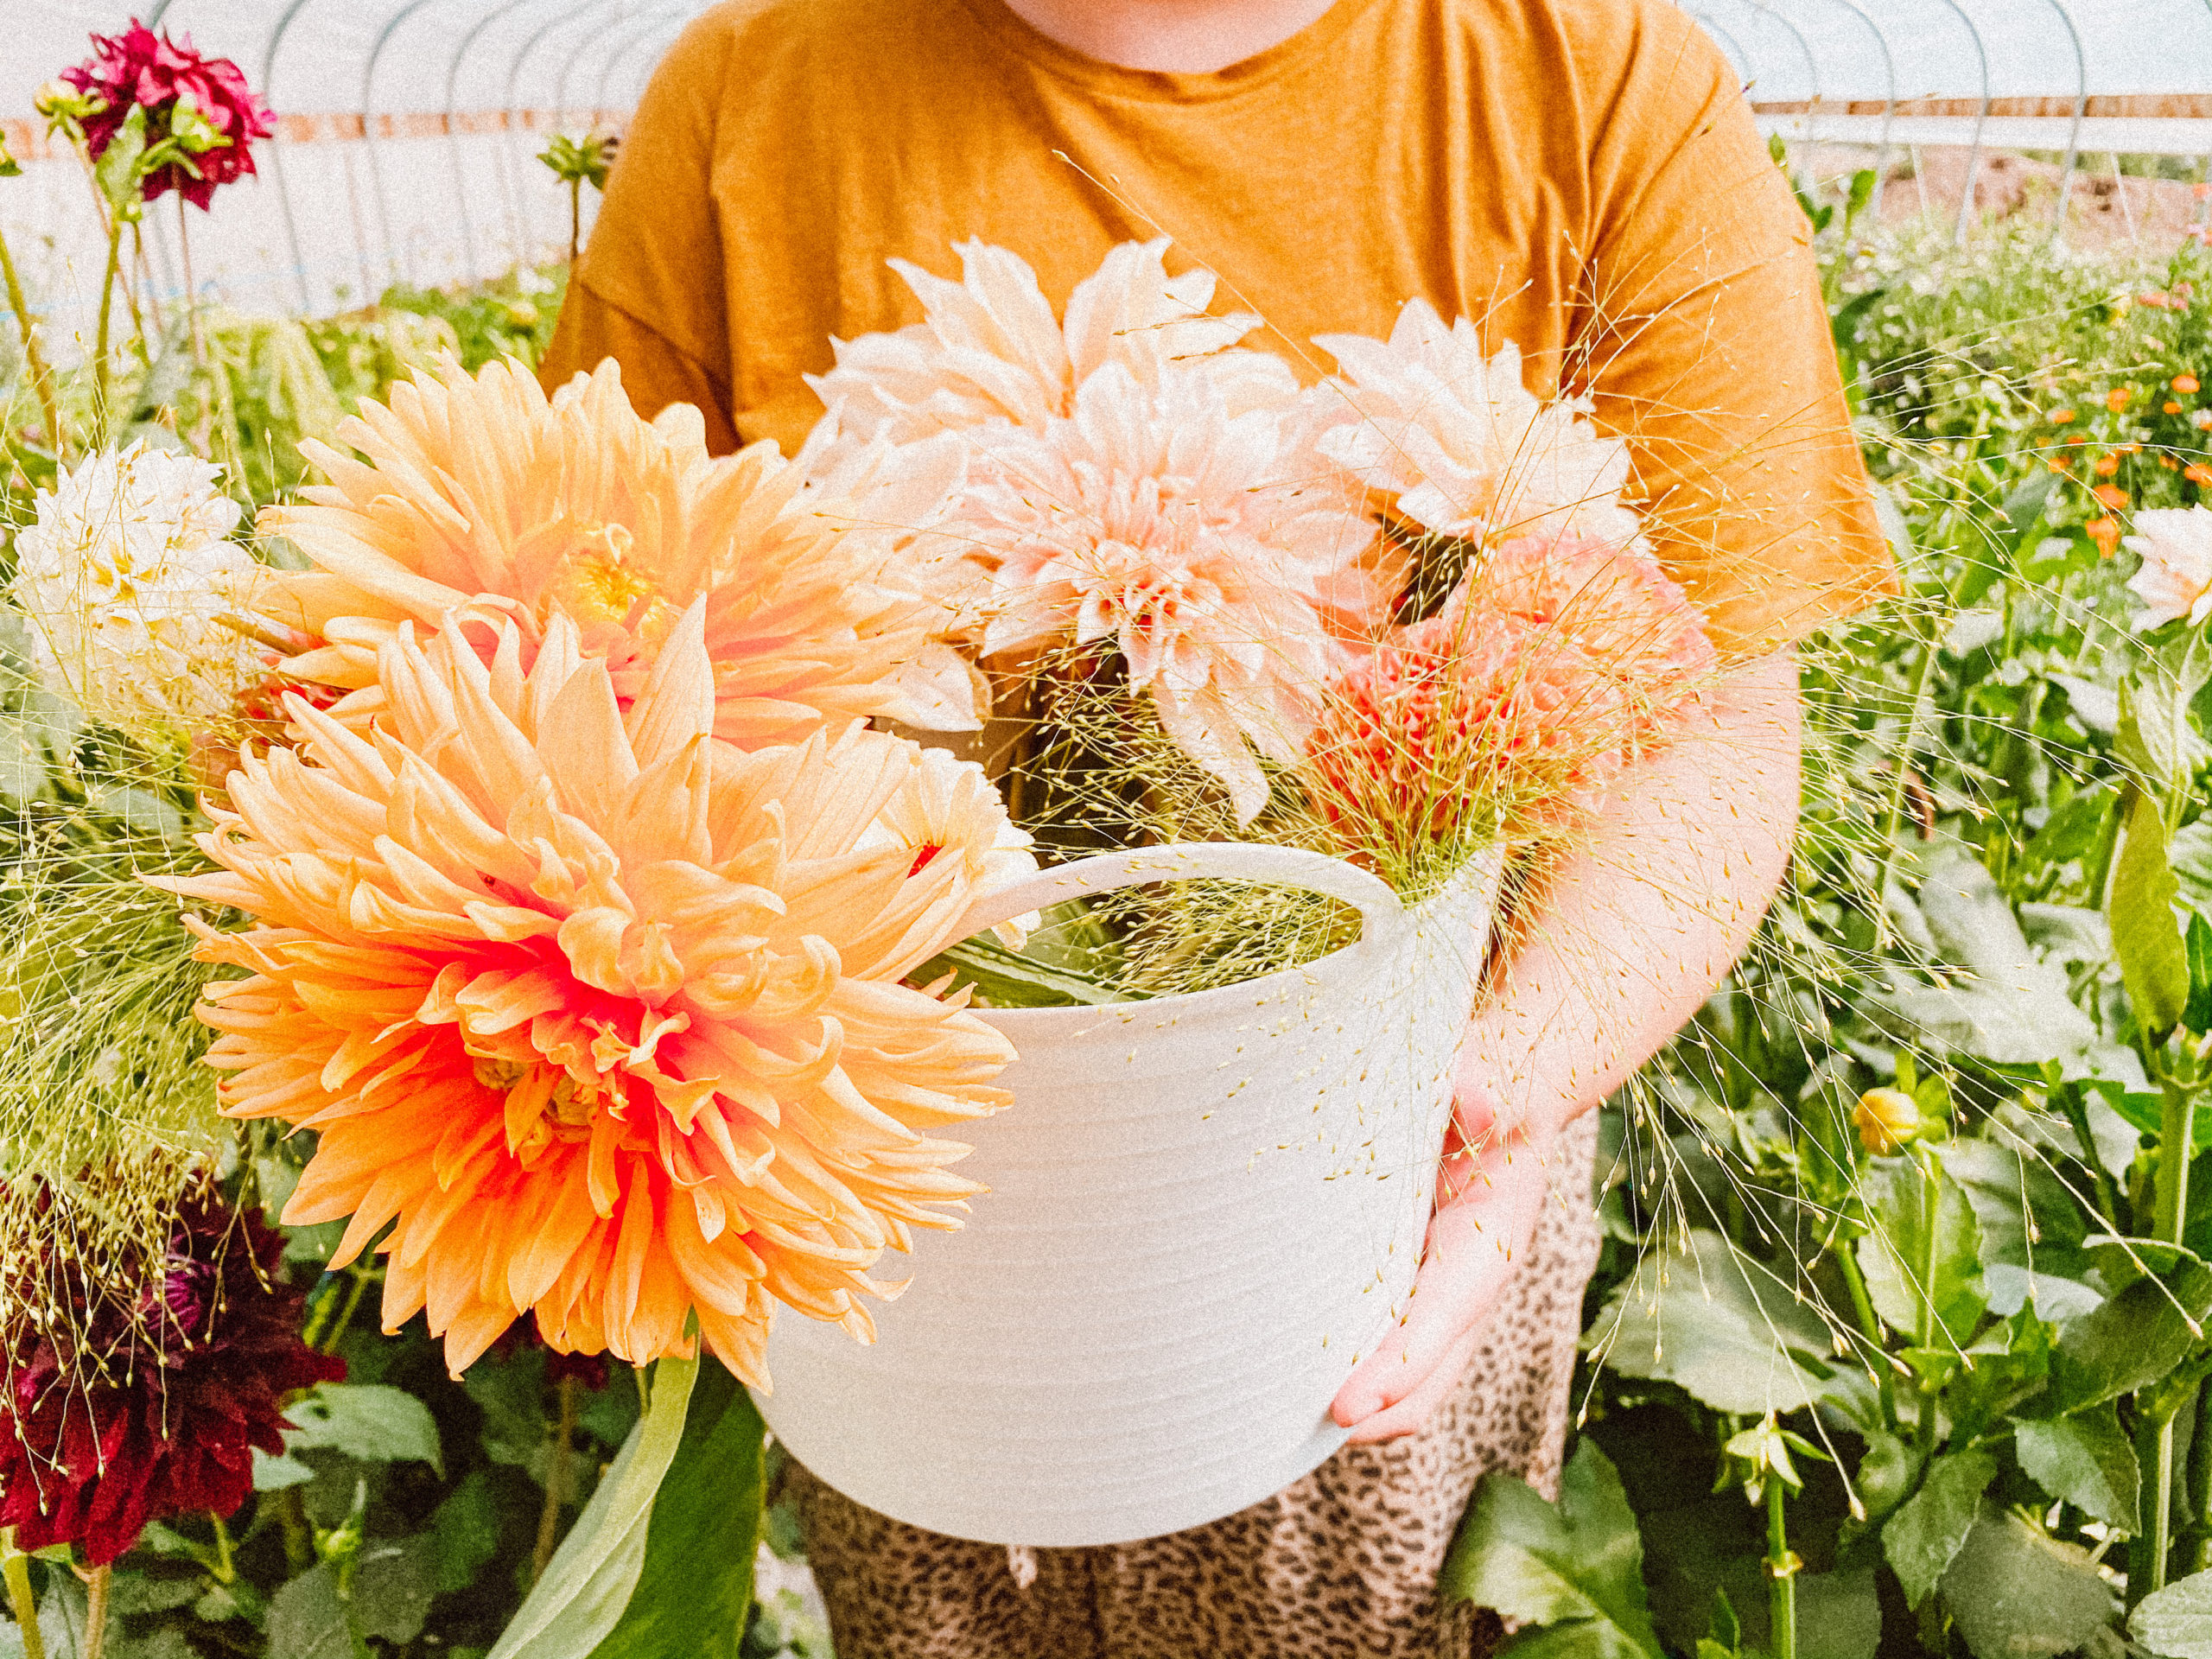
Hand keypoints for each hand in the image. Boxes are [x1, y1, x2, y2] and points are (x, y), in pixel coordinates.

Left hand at [1328, 1091, 1557, 1443]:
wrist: (1503, 1096)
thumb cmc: (1489, 1087)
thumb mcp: (1489, 1079)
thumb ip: (1483, 1091)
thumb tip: (1472, 1099)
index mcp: (1491, 1241)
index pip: (1443, 1317)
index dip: (1397, 1369)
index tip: (1345, 1408)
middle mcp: (1470, 1283)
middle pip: (1432, 1373)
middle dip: (1377, 1411)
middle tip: (1305, 1433)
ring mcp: (1444, 1293)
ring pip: (1412, 1374)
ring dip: (1365, 1406)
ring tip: (1287, 1427)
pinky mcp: (1416, 1288)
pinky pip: (1391, 1346)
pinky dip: (1358, 1373)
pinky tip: (1298, 1380)